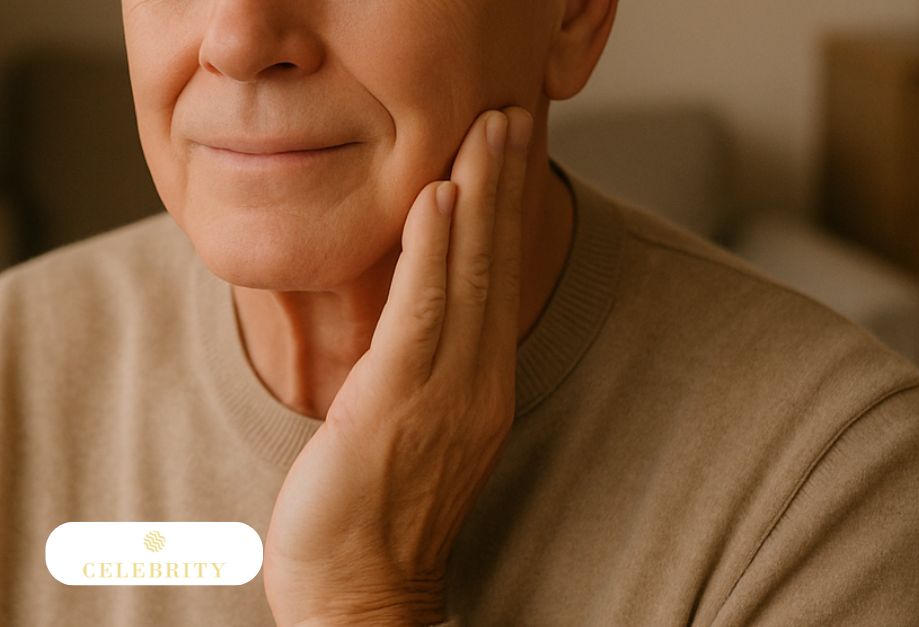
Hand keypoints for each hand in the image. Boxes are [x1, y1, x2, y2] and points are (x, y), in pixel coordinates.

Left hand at [263, 106, 533, 626]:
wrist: (362, 598)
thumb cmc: (379, 519)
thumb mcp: (415, 435)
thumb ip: (427, 374)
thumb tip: (419, 322)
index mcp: (482, 390)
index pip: (499, 284)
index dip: (508, 213)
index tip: (513, 155)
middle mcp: (478, 385)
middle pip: (496, 267)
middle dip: (505, 185)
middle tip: (513, 115)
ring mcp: (445, 394)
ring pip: (468, 276)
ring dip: (479, 194)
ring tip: (489, 130)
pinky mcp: (397, 404)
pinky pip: (421, 312)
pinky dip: (433, 250)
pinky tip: (440, 199)